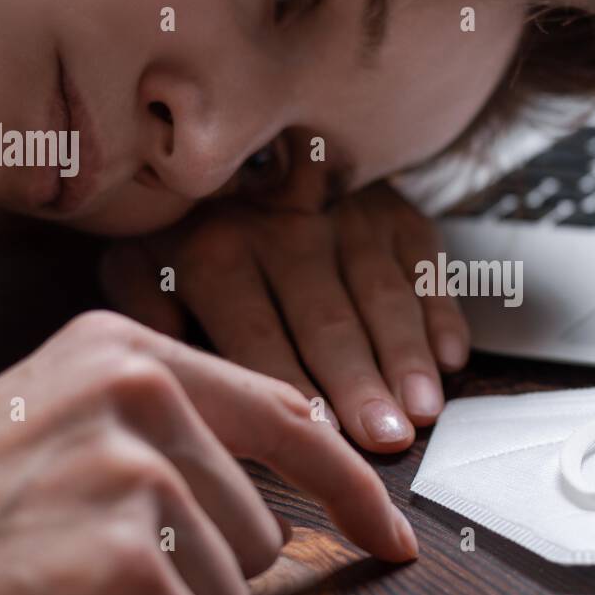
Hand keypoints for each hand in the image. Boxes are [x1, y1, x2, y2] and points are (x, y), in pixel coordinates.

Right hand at [0, 311, 416, 594]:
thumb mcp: (56, 431)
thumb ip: (170, 432)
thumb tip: (298, 470)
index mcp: (123, 349)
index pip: (289, 419)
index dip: (353, 492)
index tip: (394, 538)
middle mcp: (134, 390)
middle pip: (263, 533)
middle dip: (197, 581)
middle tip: (81, 575)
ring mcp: (130, 471)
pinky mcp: (121, 561)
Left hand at [99, 182, 469, 452]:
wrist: (250, 152)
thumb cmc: (190, 235)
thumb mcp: (142, 265)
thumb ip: (148, 314)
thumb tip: (174, 365)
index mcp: (215, 251)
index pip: (259, 337)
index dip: (294, 392)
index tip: (320, 441)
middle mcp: (283, 227)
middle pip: (328, 321)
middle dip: (361, 385)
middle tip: (388, 440)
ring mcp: (345, 215)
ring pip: (382, 296)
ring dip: (407, 356)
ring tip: (424, 411)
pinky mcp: (395, 212)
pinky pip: (426, 266)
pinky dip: (442, 311)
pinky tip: (451, 359)